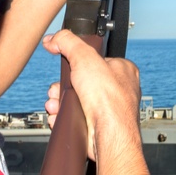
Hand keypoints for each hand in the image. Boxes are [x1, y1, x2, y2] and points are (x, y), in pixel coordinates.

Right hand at [41, 29, 140, 160]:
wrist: (108, 136)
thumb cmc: (108, 100)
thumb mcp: (84, 57)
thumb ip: (68, 42)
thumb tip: (53, 38)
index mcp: (122, 70)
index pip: (94, 60)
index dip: (75, 63)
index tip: (65, 66)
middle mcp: (118, 90)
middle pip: (80, 81)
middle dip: (62, 86)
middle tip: (57, 89)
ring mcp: (108, 109)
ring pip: (75, 100)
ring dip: (59, 101)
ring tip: (55, 104)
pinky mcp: (97, 126)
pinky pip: (74, 117)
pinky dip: (62, 116)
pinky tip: (59, 115)